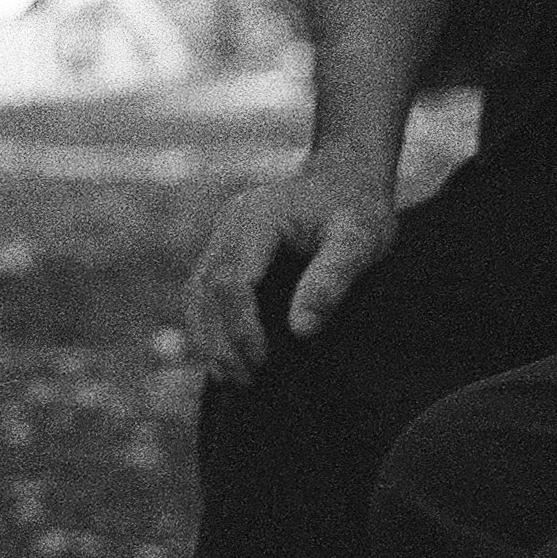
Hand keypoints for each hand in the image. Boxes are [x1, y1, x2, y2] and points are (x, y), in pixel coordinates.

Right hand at [190, 158, 398, 383]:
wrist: (346, 176)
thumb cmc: (357, 209)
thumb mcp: (359, 241)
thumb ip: (330, 281)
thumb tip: (301, 331)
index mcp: (257, 219)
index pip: (233, 280)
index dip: (242, 326)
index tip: (262, 361)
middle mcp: (230, 225)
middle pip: (207, 289)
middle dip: (220, 339)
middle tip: (243, 381)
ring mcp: (223, 235)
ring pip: (197, 291)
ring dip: (207, 336)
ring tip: (228, 377)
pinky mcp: (226, 249)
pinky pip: (204, 289)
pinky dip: (209, 323)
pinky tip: (223, 353)